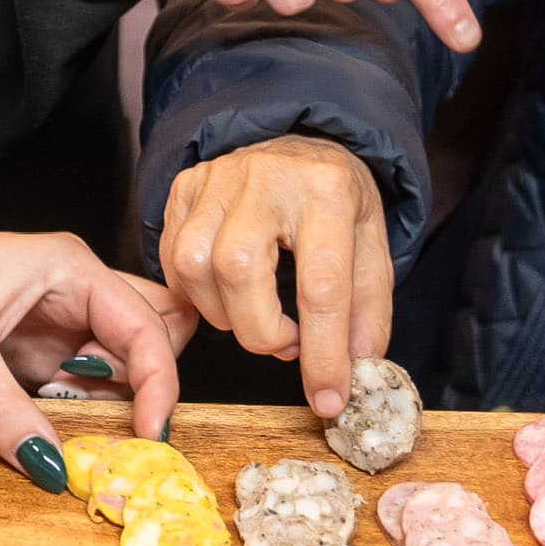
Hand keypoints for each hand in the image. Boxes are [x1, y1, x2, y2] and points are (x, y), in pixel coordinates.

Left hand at [0, 220, 185, 480]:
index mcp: (69, 268)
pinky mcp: (30, 358)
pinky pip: (77, 392)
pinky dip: (77, 418)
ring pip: (115, 371)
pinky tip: (54, 436)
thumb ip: (1, 409)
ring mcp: (53, 327)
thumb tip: (52, 468)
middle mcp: (72, 293)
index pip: (146, 325)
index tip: (149, 437)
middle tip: (116, 430)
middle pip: (150, 338)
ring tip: (78, 435)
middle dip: (145, 387)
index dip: (158, 381)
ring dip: (109, 408)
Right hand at [155, 132, 390, 415]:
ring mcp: (217, 178)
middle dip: (260, 330)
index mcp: (328, 190)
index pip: (321, 286)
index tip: (328, 398)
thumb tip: (357, 368)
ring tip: (257, 313)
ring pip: (195, 267)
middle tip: (286, 342)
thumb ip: (368, 309)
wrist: (300, 147)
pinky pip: (172, 258)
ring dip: (225, 314)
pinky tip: (227, 293)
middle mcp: (267, 176)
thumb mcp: (372, 247)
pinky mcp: (185, 186)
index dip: (323, 354)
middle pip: (239, 271)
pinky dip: (197, 293)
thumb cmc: (335, 202)